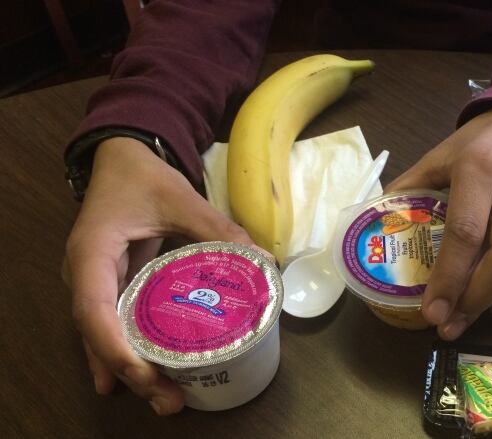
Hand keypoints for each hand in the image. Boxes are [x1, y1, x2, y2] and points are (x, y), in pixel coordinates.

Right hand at [62, 137, 258, 414]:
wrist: (120, 158)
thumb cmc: (143, 176)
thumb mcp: (181, 199)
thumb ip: (219, 228)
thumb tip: (264, 260)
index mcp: (93, 252)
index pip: (94, 310)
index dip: (115, 347)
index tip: (146, 372)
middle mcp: (84, 274)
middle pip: (98, 334)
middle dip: (130, 372)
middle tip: (169, 401)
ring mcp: (92, 282)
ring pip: (101, 335)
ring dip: (128, 370)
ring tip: (163, 399)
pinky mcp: (107, 284)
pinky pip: (111, 324)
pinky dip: (126, 352)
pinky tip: (141, 378)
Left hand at [386, 106, 491, 339]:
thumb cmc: (483, 141)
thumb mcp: (441, 153)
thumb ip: (411, 188)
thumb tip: (379, 228)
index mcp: (479, 167)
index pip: (466, 231)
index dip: (449, 277)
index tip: (431, 312)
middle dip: (475, 299)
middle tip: (448, 325)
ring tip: (465, 318)